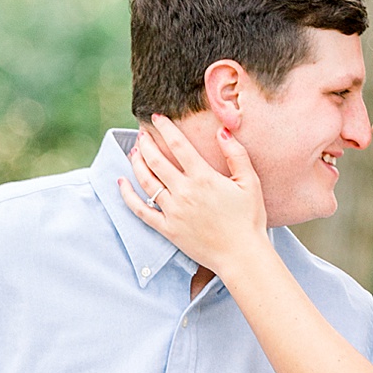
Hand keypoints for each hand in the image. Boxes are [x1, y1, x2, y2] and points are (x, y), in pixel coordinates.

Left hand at [119, 114, 266, 271]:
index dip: (165, 128)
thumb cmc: (249, 219)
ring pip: (146, 181)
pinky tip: (121, 182)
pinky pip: (141, 210)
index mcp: (203, 177)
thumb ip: (236, 154)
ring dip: (137, 163)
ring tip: (134, 152)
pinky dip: (127, 195)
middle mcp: (184, 192)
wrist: (241, 255)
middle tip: (142, 134)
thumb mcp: (250, 182)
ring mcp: (173, 211)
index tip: (157, 118)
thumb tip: (221, 131)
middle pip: (156, 160)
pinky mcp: (167, 228)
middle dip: (146, 143)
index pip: (178, 145)